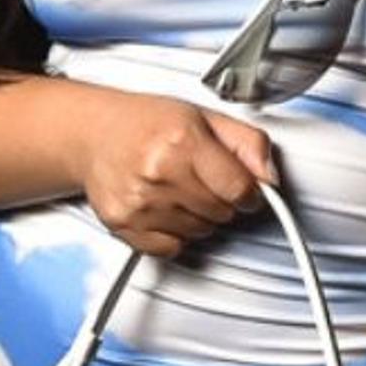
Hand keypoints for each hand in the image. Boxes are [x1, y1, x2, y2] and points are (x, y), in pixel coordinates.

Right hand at [77, 93, 271, 256]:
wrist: (95, 134)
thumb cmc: (148, 123)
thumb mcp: (204, 117)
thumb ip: (247, 144)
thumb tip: (270, 177)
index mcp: (183, 141)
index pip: (240, 189)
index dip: (251, 192)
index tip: (245, 188)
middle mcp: (159, 173)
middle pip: (222, 213)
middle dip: (222, 200)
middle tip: (204, 179)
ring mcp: (139, 202)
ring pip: (200, 233)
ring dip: (199, 217)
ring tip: (180, 188)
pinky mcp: (123, 225)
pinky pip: (171, 248)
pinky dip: (175, 233)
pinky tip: (165, 207)